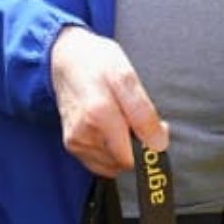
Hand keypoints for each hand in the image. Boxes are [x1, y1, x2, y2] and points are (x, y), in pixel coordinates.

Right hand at [48, 26, 166, 176]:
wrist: (66, 58)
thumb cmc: (97, 62)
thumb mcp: (127, 75)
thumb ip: (143, 113)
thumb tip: (157, 145)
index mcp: (99, 114)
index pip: (132, 158)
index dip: (150, 146)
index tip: (157, 128)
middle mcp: (84, 133)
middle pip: (124, 163)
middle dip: (137, 146)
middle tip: (138, 118)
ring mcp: (76, 142)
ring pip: (113, 165)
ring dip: (124, 149)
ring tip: (122, 121)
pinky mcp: (72, 145)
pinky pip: (101, 163)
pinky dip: (112, 152)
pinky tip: (111, 130)